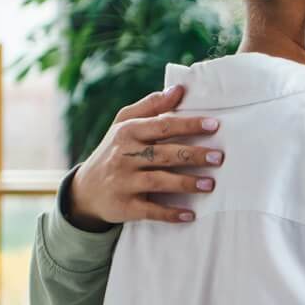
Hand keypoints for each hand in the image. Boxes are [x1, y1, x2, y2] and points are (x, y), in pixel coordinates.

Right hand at [66, 84, 223, 228]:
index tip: (214, 125)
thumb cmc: (115, 150)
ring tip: (210, 184)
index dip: (188, 125)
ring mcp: (123, 182)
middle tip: (218, 157)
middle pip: (163, 153)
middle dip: (192, 155)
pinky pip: (150, 210)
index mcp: (128, 132)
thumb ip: (152, 106)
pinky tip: (190, 214)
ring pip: (158, 181)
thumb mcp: (125, 124)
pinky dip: (170, 213)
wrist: (86, 190)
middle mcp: (124, 156)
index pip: (162, 126)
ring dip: (185, 183)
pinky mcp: (124, 206)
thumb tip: (179, 89)